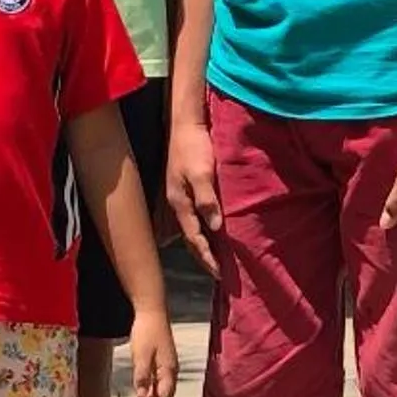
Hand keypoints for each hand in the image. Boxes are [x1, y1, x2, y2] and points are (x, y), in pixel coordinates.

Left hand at [128, 305, 178, 396]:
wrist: (151, 310)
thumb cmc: (147, 331)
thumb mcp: (141, 355)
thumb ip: (142, 377)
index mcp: (168, 370)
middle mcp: (171, 370)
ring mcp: (167, 365)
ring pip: (161, 390)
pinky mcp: (162, 360)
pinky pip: (158, 382)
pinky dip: (150, 391)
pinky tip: (140, 394)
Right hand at [164, 119, 222, 277]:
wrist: (185, 122)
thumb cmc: (194, 146)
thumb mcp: (202, 172)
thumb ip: (207, 199)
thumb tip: (215, 227)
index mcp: (180, 203)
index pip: (195, 238)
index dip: (207, 256)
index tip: (219, 274)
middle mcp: (177, 202)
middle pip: (190, 237)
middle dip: (203, 256)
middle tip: (218, 273)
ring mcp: (179, 195)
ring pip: (191, 226)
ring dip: (203, 243)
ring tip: (215, 257)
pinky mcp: (185, 186)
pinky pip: (194, 214)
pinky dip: (203, 227)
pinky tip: (211, 228)